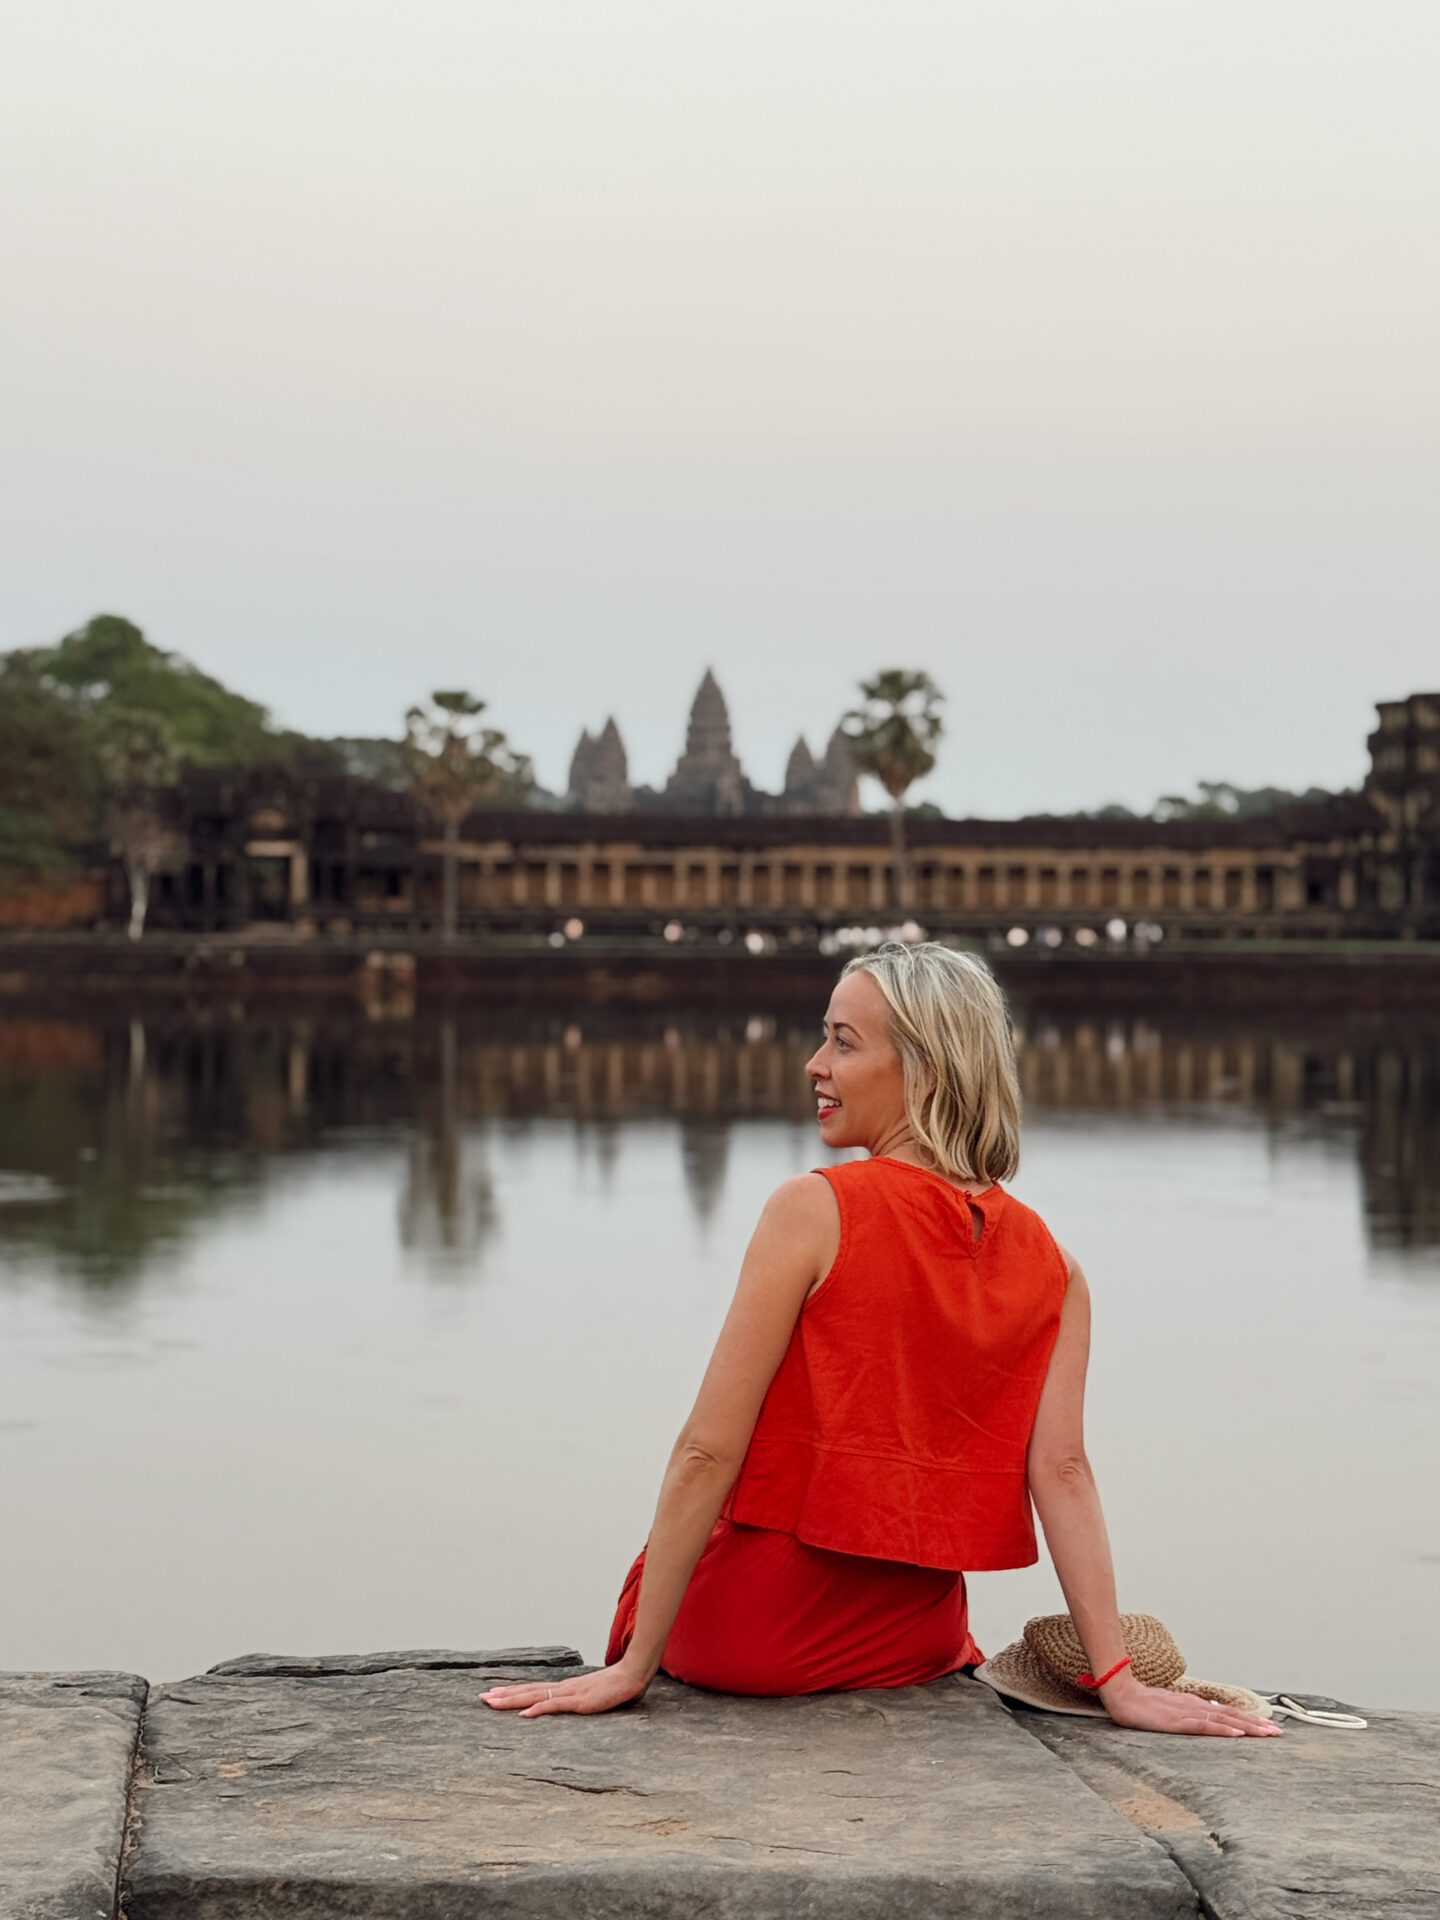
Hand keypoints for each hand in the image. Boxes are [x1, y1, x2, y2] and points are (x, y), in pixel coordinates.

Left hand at [480, 1663, 650, 1717]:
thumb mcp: (593, 1696)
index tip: (493, 1693)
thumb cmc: (616, 1686)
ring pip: (535, 1696)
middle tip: (482, 1697)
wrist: (634, 1675)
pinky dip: (538, 1709)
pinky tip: (525, 1713)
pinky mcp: (579, 1702)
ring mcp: (570, 1694)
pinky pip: (555, 1706)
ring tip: (493, 1702)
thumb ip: (579, 1700)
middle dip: (504, 1695)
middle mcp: (563, 1688)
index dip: (512, 1691)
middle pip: (528, 1691)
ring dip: (512, 1700)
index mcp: (564, 1688)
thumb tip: (564, 1704)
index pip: (533, 1689)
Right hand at [1100, 1675, 1280, 1737]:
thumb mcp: (1170, 1709)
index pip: (1228, 1713)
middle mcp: (1196, 1707)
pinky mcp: (1177, 1721)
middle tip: (1278, 1732)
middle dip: (1257, 1725)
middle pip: (1232, 1716)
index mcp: (1195, 1705)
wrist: (1120, 1693)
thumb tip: (1209, 1716)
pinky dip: (1223, 1730)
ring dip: (1248, 1728)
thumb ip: (1189, 1713)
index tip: (1269, 1726)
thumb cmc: (1142, 1703)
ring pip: (1224, 1720)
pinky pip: (1205, 1727)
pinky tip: (1236, 1734)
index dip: (1250, 1720)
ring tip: (1267, 1734)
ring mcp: (1187, 1713)